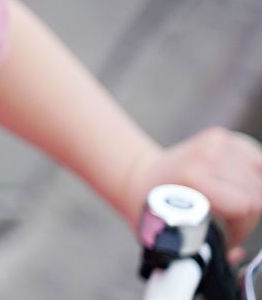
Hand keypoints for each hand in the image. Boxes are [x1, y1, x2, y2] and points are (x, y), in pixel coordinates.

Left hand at [128, 127, 261, 264]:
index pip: (246, 206)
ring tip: (233, 206)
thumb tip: (236, 253)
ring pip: (259, 176)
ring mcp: (214, 143)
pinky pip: (256, 159)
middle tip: (229, 224)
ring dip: (252, 195)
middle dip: (247, 215)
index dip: (241, 228)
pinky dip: (254, 175)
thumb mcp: (175, 235)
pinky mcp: (220, 136)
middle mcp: (204, 156)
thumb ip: (210, 248)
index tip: (227, 237)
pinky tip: (241, 185)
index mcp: (194, 178)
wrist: (141, 176)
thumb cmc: (157, 208)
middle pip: (256, 193)